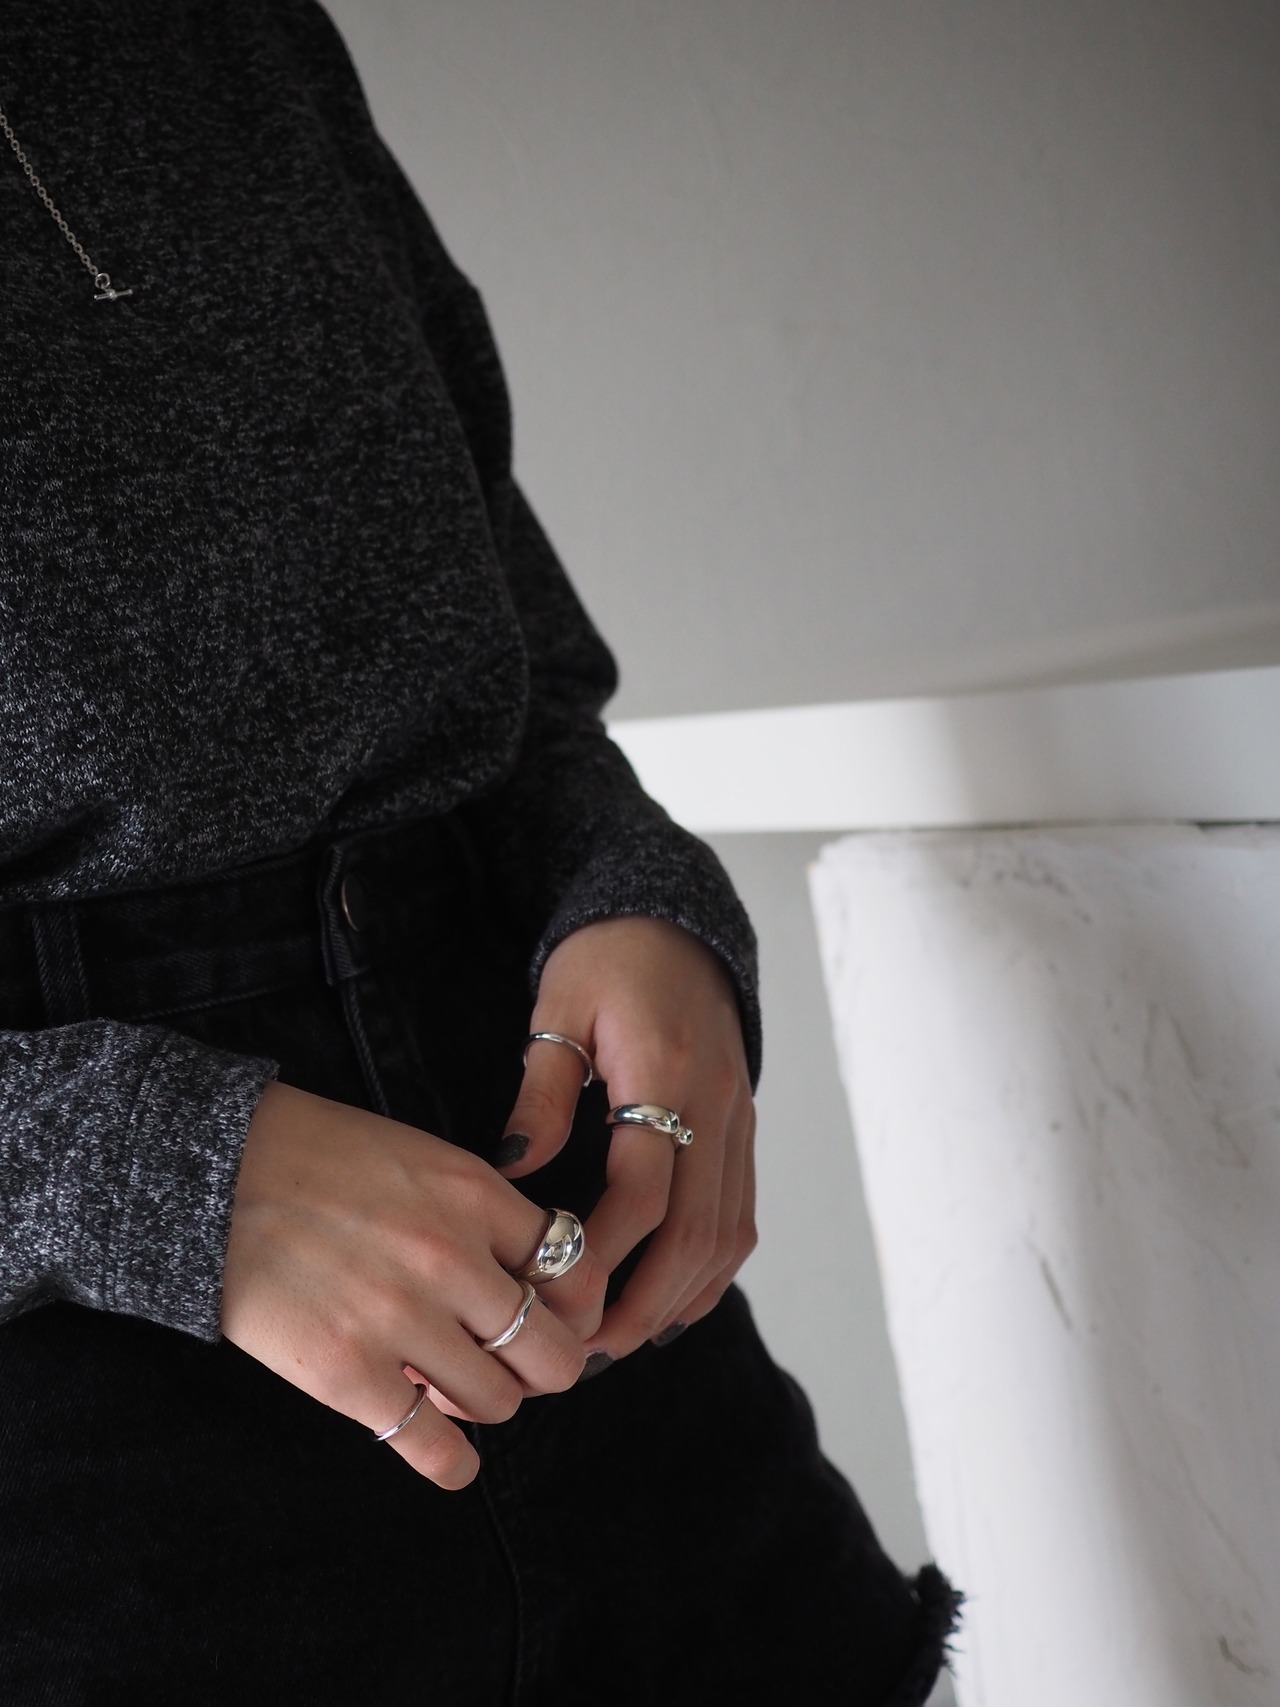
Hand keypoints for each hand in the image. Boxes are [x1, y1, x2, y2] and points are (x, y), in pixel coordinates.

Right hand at [220, 1081, 592, 1487]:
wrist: (212, 1171)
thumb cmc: (315, 1157)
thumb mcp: (419, 1158)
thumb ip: (478, 1213)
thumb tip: (525, 1281)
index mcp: (474, 1195)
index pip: (575, 1270)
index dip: (576, 1308)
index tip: (559, 1320)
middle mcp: (450, 1258)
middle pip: (552, 1350)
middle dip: (545, 1368)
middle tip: (518, 1367)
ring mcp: (401, 1320)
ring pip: (499, 1401)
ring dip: (488, 1404)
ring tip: (455, 1388)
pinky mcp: (348, 1374)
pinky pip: (434, 1447)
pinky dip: (452, 1463)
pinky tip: (449, 1457)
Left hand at [499, 917, 756, 1360]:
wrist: (677, 924)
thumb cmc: (610, 959)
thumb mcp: (559, 1008)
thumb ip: (540, 1089)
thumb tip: (513, 1170)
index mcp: (667, 1073)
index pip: (644, 1190)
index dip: (601, 1253)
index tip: (555, 1295)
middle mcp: (716, 1107)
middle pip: (695, 1233)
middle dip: (642, 1304)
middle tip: (588, 1352)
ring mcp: (739, 1123)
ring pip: (725, 1236)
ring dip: (677, 1299)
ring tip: (620, 1342)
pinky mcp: (744, 1132)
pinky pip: (739, 1217)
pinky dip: (710, 1270)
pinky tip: (671, 1303)